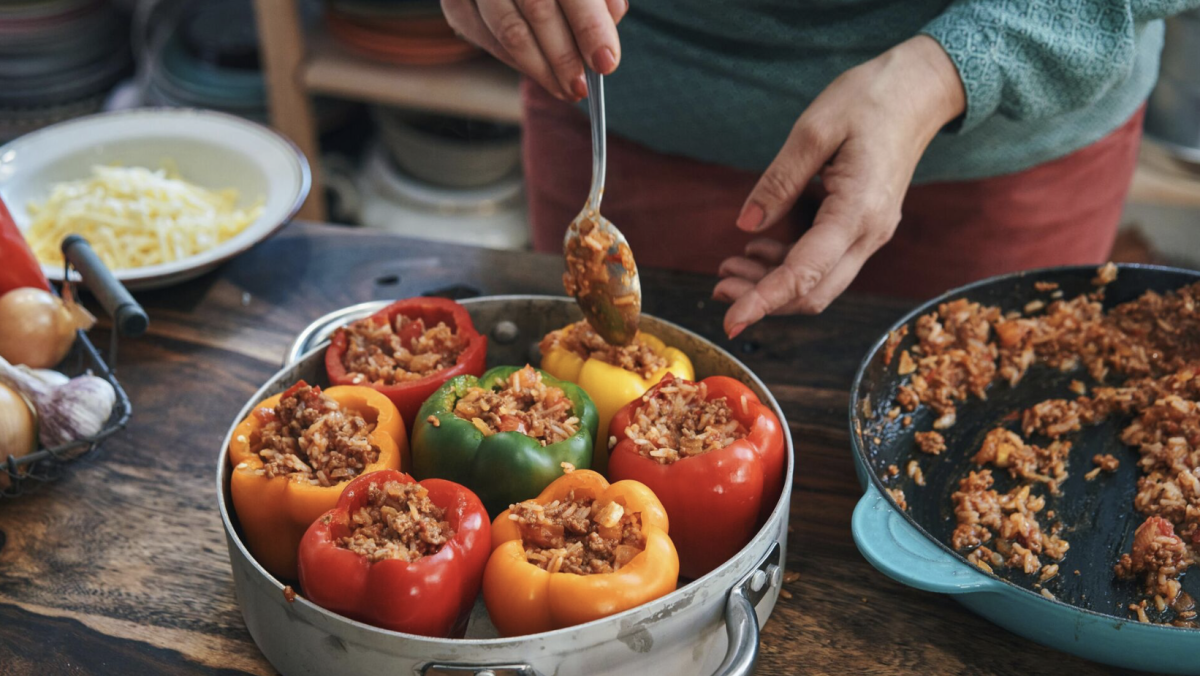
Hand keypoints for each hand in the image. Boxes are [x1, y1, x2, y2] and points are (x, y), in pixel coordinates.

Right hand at [442, 0, 626, 101]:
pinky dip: (515, 62)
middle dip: (564, 56)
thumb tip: (608, 30)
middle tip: (581, 87)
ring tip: (565, 90)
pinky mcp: (455, 3)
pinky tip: (538, 73)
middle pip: (538, 10)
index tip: (606, 63)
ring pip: (509, 31)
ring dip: (541, 69)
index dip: (590, 28)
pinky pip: (485, 39)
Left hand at [715, 36, 965, 337]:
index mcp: (858, 212)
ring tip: (729, 266)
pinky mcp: (862, 227)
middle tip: (718, 285)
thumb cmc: (869, 100)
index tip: (730, 320)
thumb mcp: (814, 130)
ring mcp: (869, 233)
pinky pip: (824, 262)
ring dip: (772, 284)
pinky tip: (758, 247)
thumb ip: (779, 181)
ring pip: (819, 283)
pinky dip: (789, 265)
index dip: (764, 301)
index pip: (805, 273)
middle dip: (764, 299)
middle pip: (814, 292)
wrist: (918, 91)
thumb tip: (746, 225)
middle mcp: (869, 233)